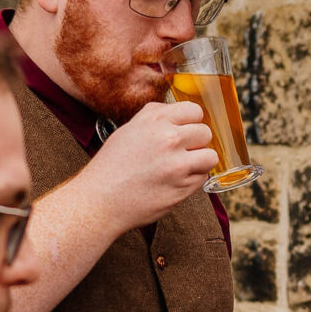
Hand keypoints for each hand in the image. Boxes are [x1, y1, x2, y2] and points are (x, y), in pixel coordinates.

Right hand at [77, 100, 216, 231]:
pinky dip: (193, 180)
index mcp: (155, 120)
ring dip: (200, 161)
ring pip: (210, 155)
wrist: (100, 200)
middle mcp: (169, 138)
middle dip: (196, 143)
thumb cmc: (110, 168)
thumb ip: (154, 118)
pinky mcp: (183, 187)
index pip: (194, 111)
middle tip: (181, 153)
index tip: (185, 131)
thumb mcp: (128, 130)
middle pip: (205, 132)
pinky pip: (203, 178)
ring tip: (182, 168)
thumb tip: (175, 112)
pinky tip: (174, 182)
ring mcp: (178, 163)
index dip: (191, 122)